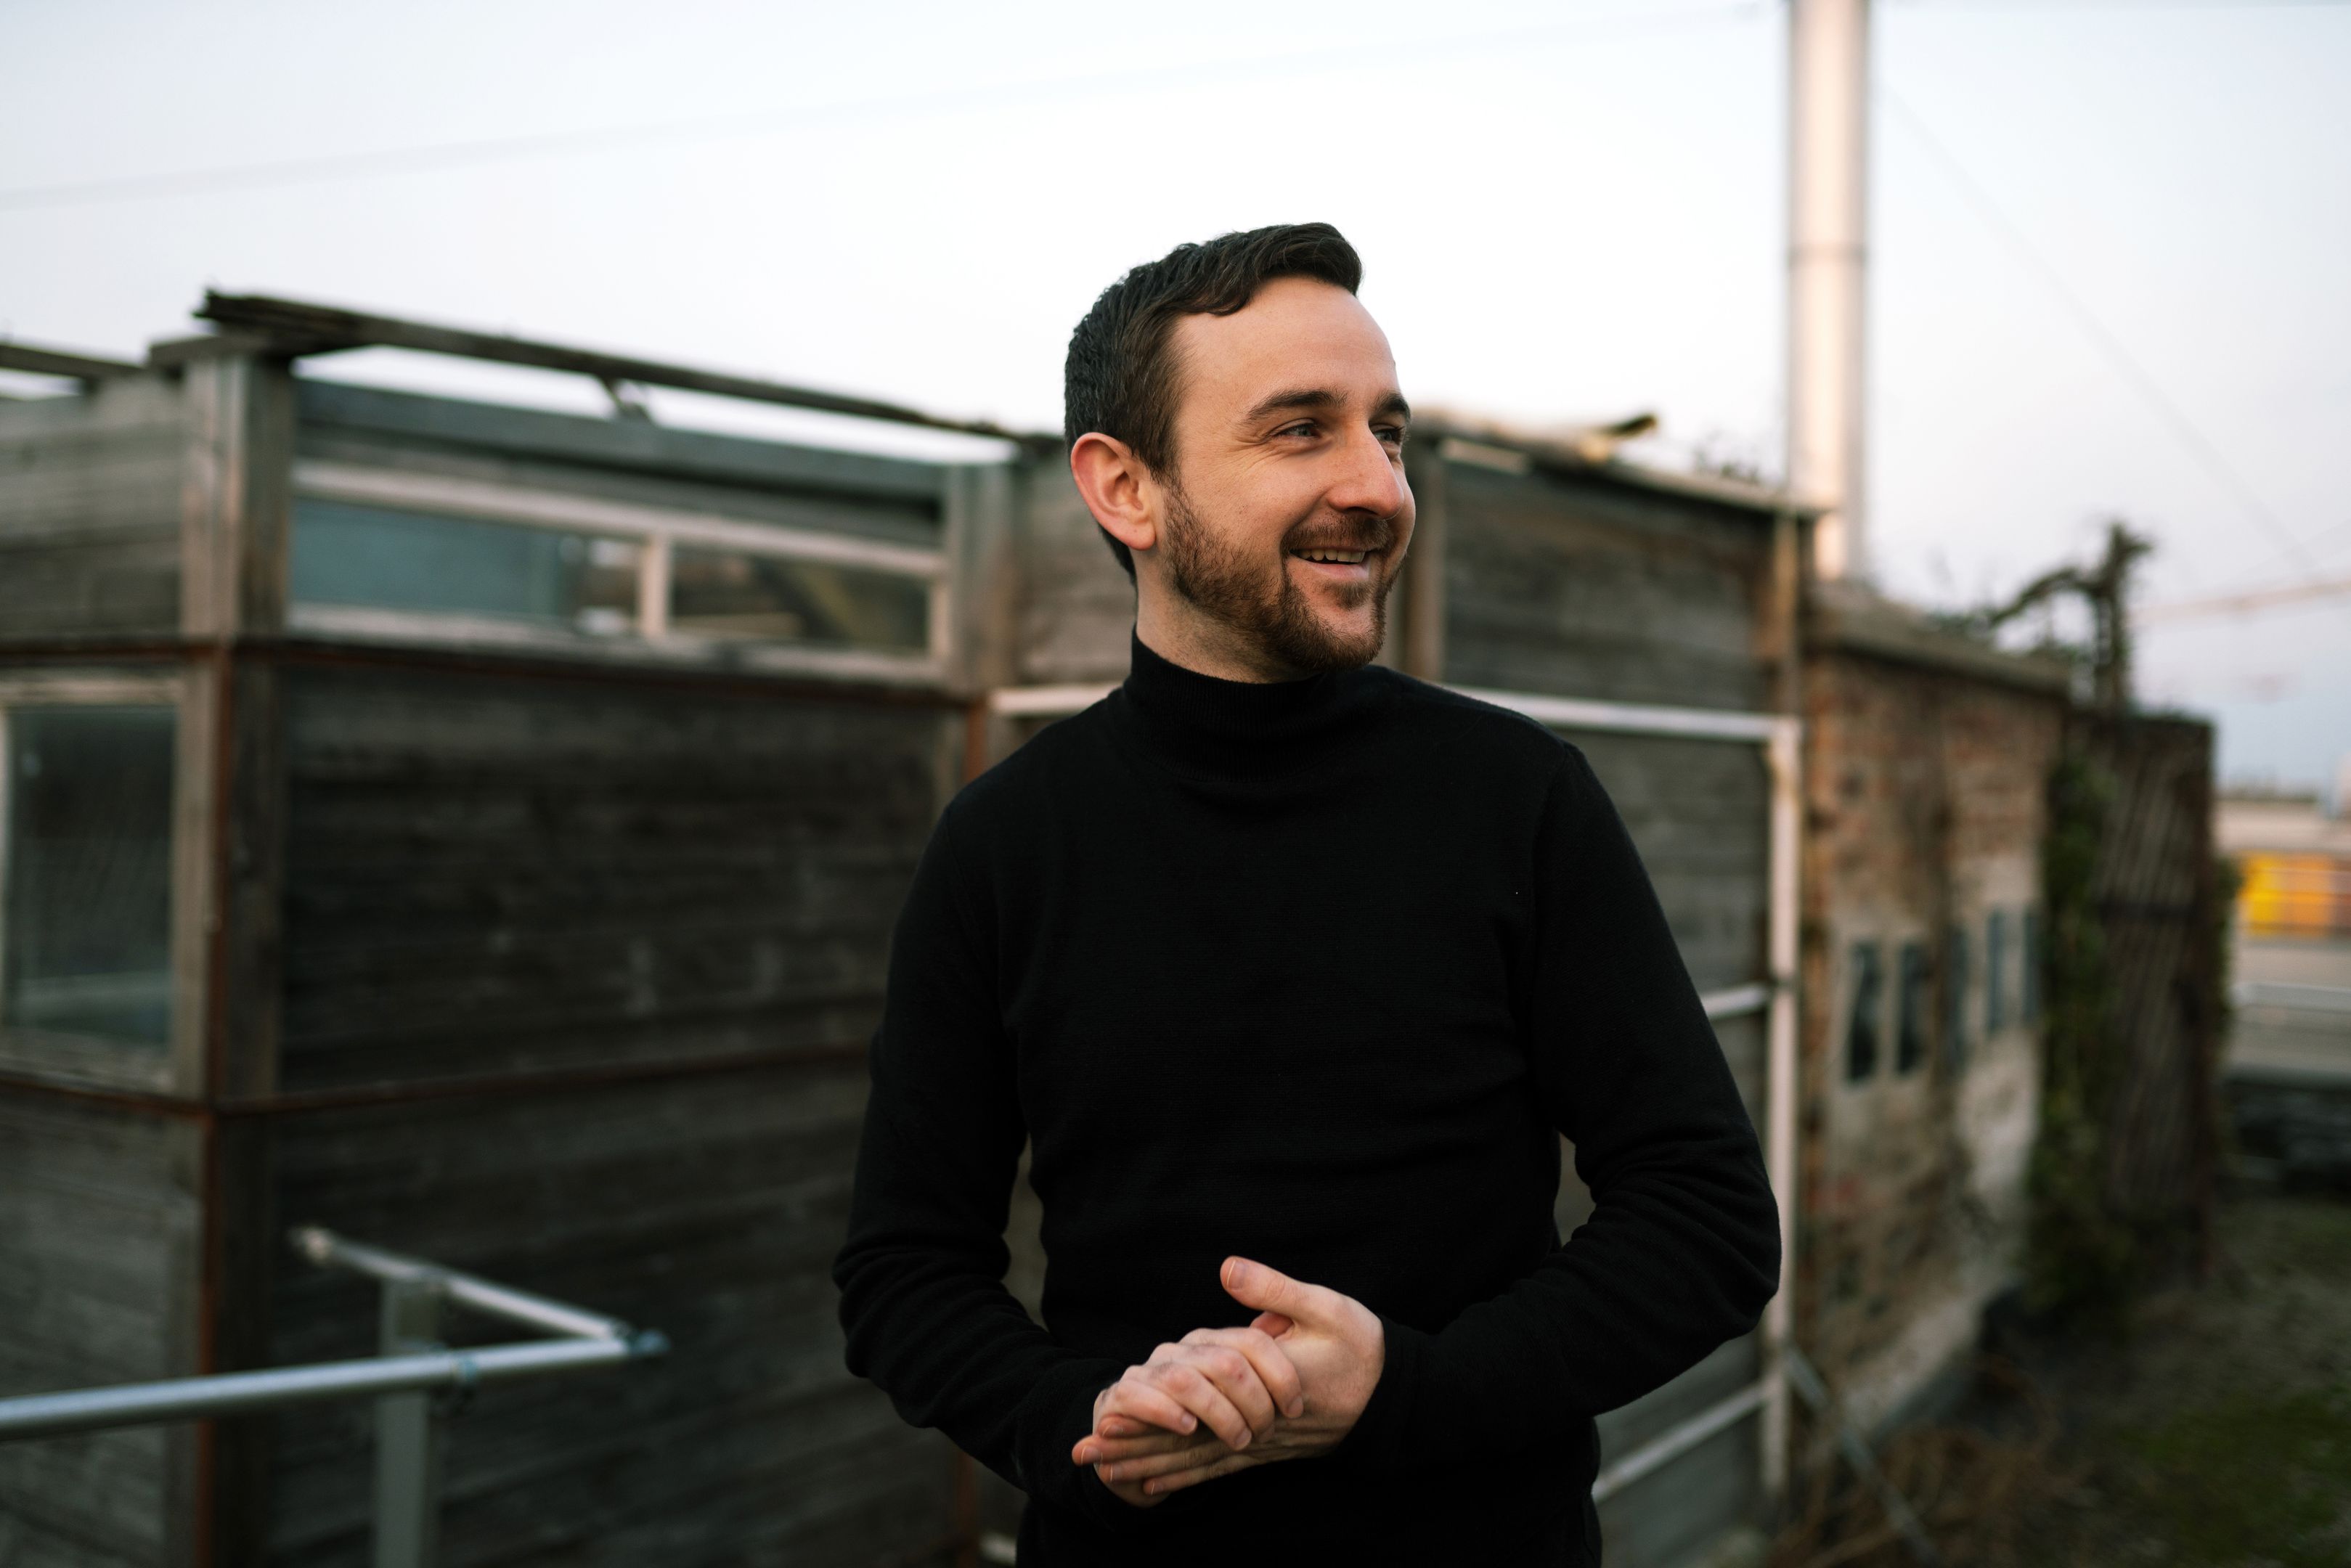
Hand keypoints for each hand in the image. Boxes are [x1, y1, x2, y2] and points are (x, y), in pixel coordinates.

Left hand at [1073, 1257, 1385, 1501]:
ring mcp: (1262, 1442)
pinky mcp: (1269, 1450)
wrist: (1397, 1398)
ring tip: (1104, 1471)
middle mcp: (1257, 1424)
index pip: (1195, 1407)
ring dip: (1149, 1465)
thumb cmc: (1361, 1347)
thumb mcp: (1325, 1307)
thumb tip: (1226, 1270)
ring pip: (1196, 1461)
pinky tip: (1153, 1485)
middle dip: (1133, 1448)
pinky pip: (1219, 1470)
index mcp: (1264, 1388)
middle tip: (1085, 1452)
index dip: (1149, 1415)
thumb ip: (1274, 1290)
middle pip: (1184, 1443)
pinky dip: (1184, 1478)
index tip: (1106, 1415)